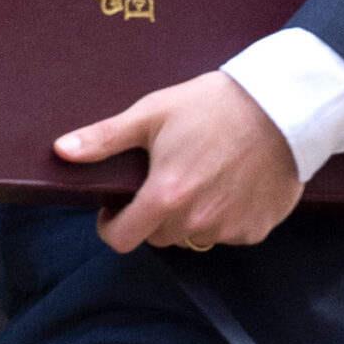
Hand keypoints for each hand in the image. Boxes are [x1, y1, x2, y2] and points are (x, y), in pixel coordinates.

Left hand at [57, 71, 302, 253]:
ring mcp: (229, 229)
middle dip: (153, 215)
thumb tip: (61, 151)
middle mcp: (196, 222)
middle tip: (165, 178)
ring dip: (190, 217)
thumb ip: (105, 139)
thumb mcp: (153, 113)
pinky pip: (229, 233)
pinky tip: (232, 182)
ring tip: (202, 175)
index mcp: (165, 197)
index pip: (121, 239)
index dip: (111, 224)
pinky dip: (225, 216)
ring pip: (194, 236)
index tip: (116, 206)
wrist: (282, 105)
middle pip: (158, 237)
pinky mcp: (258, 229)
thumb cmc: (213, 105)